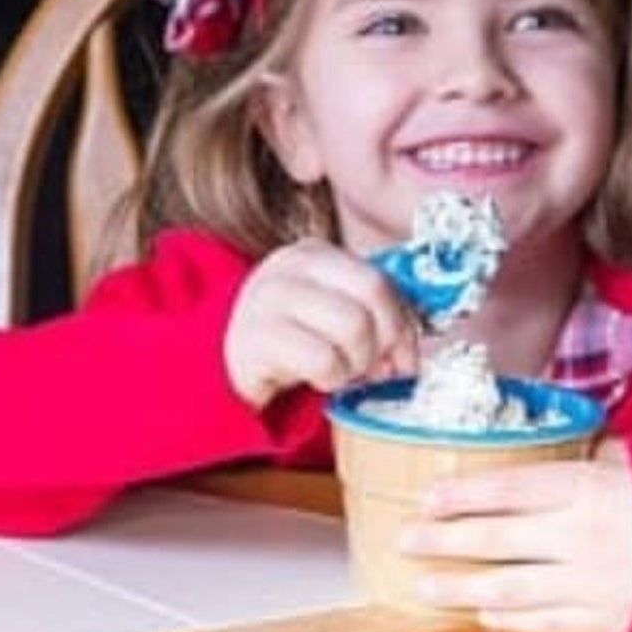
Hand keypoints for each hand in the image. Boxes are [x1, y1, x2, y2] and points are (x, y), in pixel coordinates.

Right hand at [225, 238, 419, 409]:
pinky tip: (317, 378)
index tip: (403, 356)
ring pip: (353, 326)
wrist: (223, 362)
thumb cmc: (289, 340)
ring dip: (358, 362)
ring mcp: (270, 298)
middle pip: (372, 294)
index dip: (402, 323)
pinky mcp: (258, 337)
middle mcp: (291, 266)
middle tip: (375, 368)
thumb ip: (368, 315)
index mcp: (314, 254)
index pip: (379, 279)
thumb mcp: (327, 312)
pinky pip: (324, 360)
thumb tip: (408, 352)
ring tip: (342, 371)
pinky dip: (331, 378)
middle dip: (384, 340)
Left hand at [399, 439, 631, 631]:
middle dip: (442, 541)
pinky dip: (508, 618)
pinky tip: (478, 609)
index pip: (505, 491)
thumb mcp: (615, 460)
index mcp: (582, 490)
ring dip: (459, 587)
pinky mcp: (605, 618)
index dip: (460, 496)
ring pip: (510, 589)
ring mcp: (591, 583)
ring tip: (422, 586)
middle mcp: (581, 538)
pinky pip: (545, 622)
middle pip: (495, 541)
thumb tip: (509, 448)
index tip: (424, 498)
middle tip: (404, 540)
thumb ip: (563, 461)